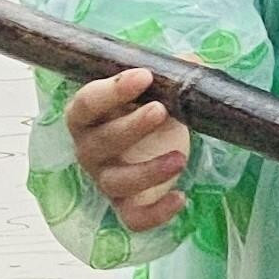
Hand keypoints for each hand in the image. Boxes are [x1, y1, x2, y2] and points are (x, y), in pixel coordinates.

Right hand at [68, 68, 191, 232]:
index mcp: (88, 116)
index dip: (112, 90)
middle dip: (131, 127)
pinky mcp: (126, 206)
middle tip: (161, 110)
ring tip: (180, 157)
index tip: (144, 75)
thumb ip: (168, 73)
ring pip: (116, 183)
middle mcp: (89, 150)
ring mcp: (106, 180)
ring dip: (148, 171)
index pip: (87, 103)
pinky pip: (133, 219)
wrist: (157, 144)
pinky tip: (181, 198)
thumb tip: (191, 60)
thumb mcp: (156, 89)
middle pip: (100, 143)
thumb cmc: (146, 111)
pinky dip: (156, 213)